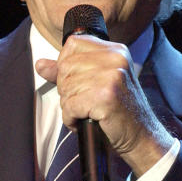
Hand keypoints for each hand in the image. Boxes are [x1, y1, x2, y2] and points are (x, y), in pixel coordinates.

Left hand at [35, 34, 172, 175]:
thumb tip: (40, 64)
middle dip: (68, 89)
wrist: (141, 136)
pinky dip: (71, 119)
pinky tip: (85, 121)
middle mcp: (114, 59)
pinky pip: (70, 106)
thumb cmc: (119, 111)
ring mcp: (110, 77)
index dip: (67, 65)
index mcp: (115, 50)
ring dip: (71, 106)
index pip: (73, 44)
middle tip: (86, 102)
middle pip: (66, 67)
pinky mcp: (105, 97)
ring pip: (66, 87)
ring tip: (88, 112)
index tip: (79, 82)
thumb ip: (67, 71)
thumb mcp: (96, 83)